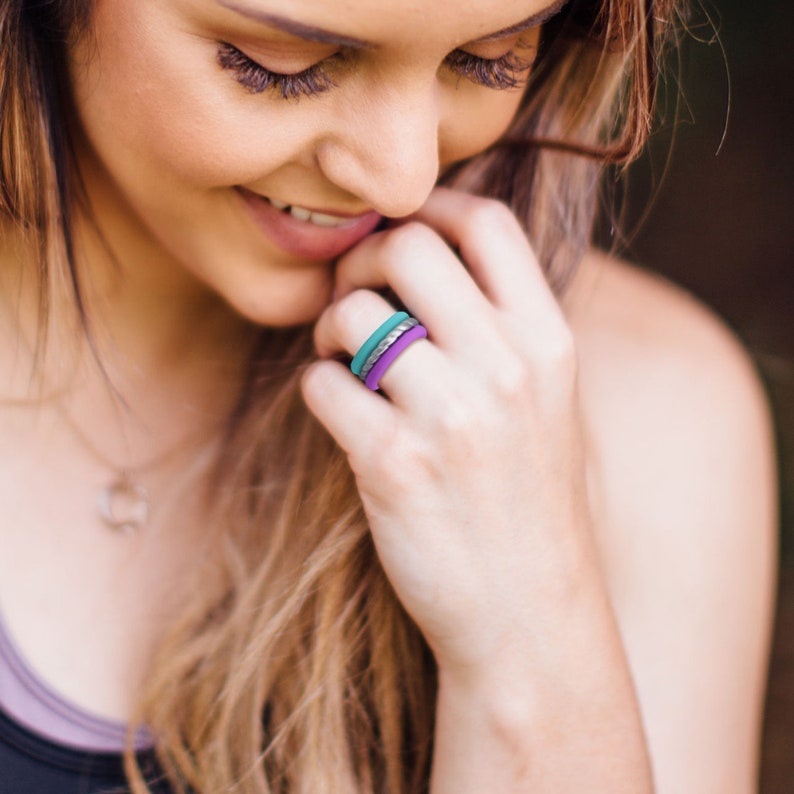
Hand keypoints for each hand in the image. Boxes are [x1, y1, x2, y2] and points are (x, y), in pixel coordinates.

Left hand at [302, 188, 593, 677]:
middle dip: (362, 259)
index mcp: (549, 343)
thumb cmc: (529, 503)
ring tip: (343, 360)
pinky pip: (324, 383)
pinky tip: (343, 414)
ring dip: (331, 329)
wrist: (528, 614)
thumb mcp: (547, 405)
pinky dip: (319, 388)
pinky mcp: (393, 464)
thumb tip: (430, 259)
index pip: (486, 223)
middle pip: (409, 247)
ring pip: (353, 314)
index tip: (399, 230)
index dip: (430, 208)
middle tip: (353, 295)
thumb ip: (502, 330)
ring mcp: (451, 415)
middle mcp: (507, 368)